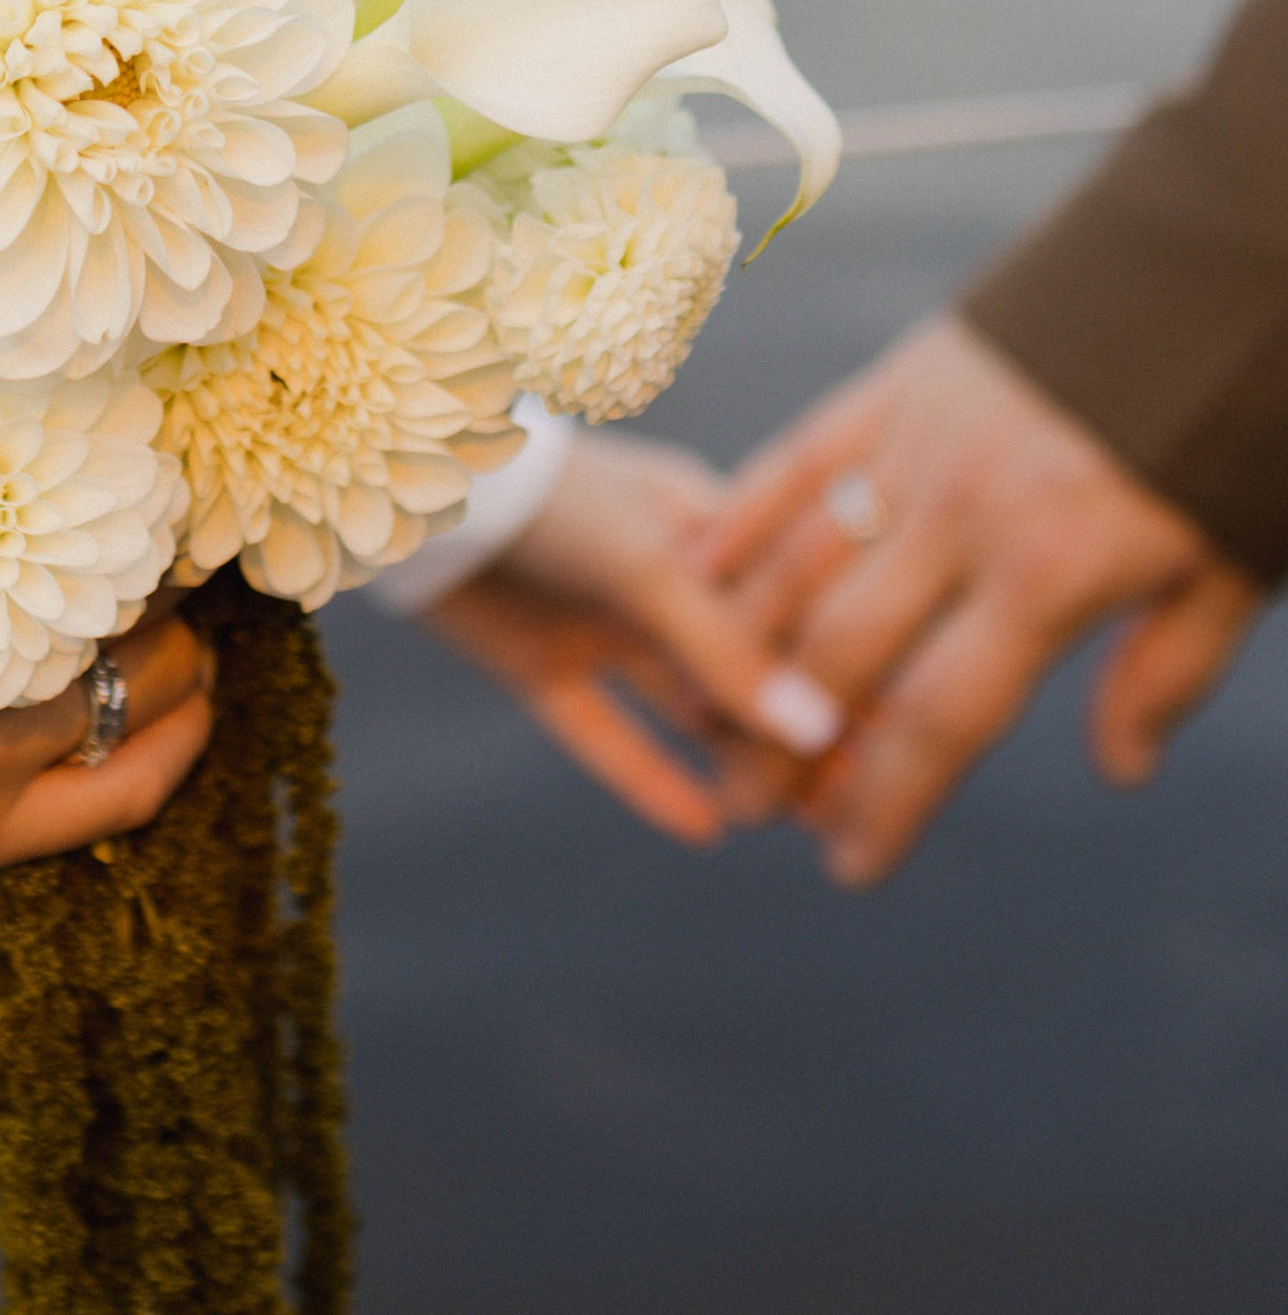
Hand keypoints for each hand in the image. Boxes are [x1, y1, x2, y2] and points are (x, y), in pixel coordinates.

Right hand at [0, 321, 214, 873]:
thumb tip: (56, 326)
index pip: (129, 506)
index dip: (158, 483)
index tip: (160, 464)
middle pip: (147, 600)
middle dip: (163, 562)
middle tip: (163, 530)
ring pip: (145, 696)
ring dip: (169, 646)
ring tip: (161, 606)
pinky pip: (113, 799)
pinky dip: (167, 745)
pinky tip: (190, 701)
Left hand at [415, 433, 845, 846]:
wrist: (409, 484)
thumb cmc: (547, 499)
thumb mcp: (651, 568)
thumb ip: (729, 652)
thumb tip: (822, 731)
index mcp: (706, 526)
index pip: (799, 607)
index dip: (848, 665)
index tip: (905, 726)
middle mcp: (661, 578)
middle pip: (749, 665)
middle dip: (801, 726)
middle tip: (860, 797)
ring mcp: (602, 622)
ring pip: (687, 707)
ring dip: (737, 758)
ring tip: (799, 822)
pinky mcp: (542, 665)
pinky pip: (608, 735)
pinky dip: (650, 778)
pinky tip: (703, 829)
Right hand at [697, 313, 1260, 884]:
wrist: (1202, 275)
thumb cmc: (1224, 434)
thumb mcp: (1228, 569)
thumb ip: (1168, 672)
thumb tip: (1119, 770)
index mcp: (1051, 574)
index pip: (941, 716)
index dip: (889, 800)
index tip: (851, 864)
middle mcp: (964, 517)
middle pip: (841, 655)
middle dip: (784, 745)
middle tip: (749, 807)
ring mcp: (916, 445)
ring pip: (799, 562)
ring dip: (744, 648)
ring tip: (708, 717)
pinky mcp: (893, 387)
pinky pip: (794, 461)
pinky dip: (739, 521)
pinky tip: (698, 575)